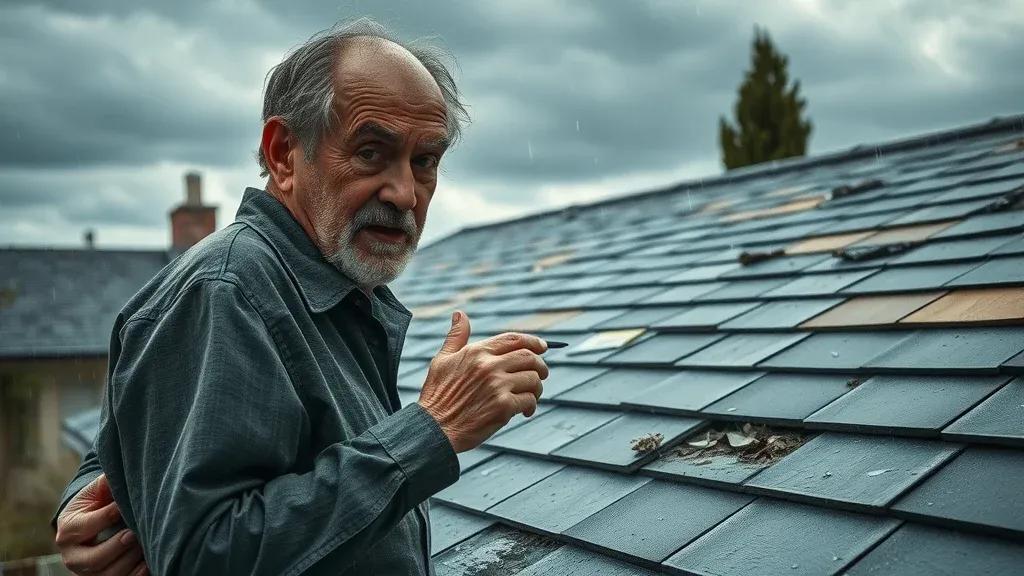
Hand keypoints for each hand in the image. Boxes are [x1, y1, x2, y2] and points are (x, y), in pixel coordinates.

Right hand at [55, 474, 148, 575]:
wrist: (90, 524)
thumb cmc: (96, 503)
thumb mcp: (96, 491)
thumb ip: (106, 482)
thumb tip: (120, 471)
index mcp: (68, 529)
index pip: (86, 527)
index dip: (106, 516)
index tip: (124, 507)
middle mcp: (73, 555)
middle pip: (94, 560)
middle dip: (117, 546)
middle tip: (135, 533)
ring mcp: (86, 572)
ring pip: (108, 575)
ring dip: (130, 561)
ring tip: (145, 545)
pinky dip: (136, 575)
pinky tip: (149, 563)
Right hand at [418, 310, 548, 452]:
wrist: (433, 428)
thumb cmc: (436, 396)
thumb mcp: (442, 360)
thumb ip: (456, 337)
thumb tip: (460, 314)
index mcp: (477, 352)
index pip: (514, 339)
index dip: (533, 341)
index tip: (543, 346)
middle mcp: (489, 366)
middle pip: (529, 358)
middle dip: (541, 366)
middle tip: (542, 374)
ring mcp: (497, 386)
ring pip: (533, 380)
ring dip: (537, 388)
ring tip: (530, 396)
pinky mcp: (503, 407)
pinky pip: (529, 401)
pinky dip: (531, 406)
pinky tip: (524, 411)